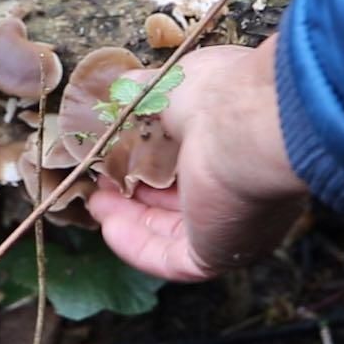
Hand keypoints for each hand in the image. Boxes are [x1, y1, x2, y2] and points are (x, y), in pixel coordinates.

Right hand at [87, 34, 307, 280]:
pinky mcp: (216, 254)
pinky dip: (135, 246)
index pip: (200, 166)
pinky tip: (107, 227)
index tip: (123, 155)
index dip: (159, 163)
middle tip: (105, 182)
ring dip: (130, 220)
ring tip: (97, 201)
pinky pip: (168, 259)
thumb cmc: (223, 93)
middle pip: (183, 204)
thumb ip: (150, 93)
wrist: (246, 122)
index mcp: (244, 149)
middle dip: (139, 195)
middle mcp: (246, 190)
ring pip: (172, 234)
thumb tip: (127, 86)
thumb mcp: (174, 85)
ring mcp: (233, 225)